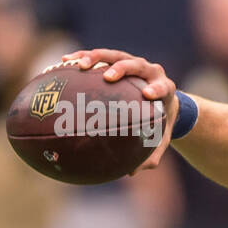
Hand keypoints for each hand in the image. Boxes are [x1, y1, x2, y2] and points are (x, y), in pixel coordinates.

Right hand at [61, 47, 178, 173]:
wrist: (165, 97)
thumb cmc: (161, 119)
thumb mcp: (160, 137)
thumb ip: (150, 153)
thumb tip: (131, 172)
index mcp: (165, 88)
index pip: (161, 87)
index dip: (156, 88)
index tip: (148, 94)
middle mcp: (150, 71)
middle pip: (136, 65)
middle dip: (122, 68)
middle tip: (108, 76)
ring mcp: (133, 62)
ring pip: (114, 55)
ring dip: (95, 57)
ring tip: (77, 64)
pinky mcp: (117, 58)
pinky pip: (98, 56)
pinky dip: (81, 57)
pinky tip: (62, 62)